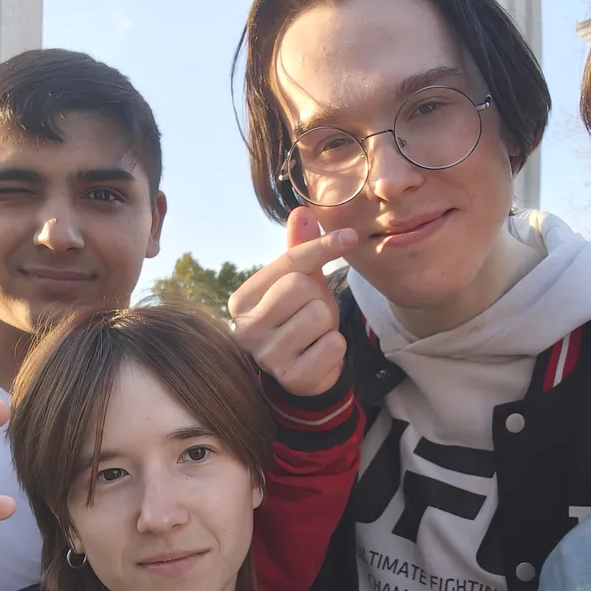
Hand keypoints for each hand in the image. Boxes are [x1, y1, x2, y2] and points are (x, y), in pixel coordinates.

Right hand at [228, 207, 356, 396]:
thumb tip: (301, 211)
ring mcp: (266, 357)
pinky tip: (319, 354)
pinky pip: (332, 346)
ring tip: (314, 335)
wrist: (304, 370)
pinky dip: (335, 348)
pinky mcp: (291, 379)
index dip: (323, 246)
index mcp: (242, 300)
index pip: (289, 263)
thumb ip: (299, 250)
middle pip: (302, 287)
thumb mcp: (298, 282)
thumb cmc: (298, 319)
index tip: (349, 236)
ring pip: (319, 316)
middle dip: (318, 297)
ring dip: (327, 324)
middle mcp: (245, 329)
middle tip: (312, 313)